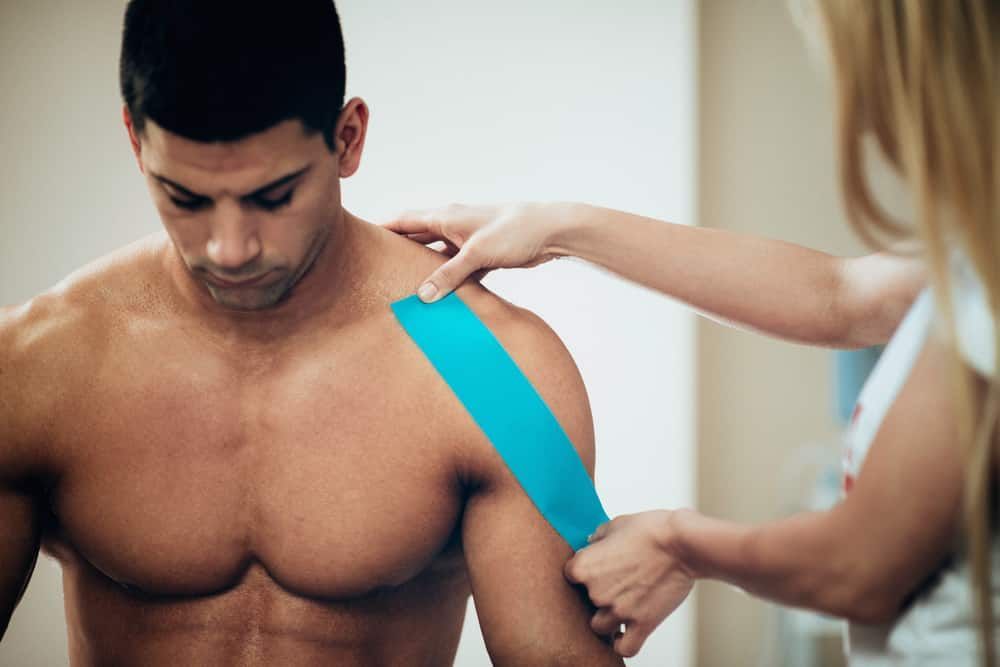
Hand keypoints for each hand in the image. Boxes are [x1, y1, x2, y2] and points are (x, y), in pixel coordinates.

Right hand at [382, 203, 572, 301]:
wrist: (551, 231)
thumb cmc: (515, 231)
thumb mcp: (477, 254)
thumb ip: (449, 275)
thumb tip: (423, 296)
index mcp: (446, 216)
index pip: (403, 220)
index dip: (381, 228)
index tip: (358, 238)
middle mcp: (453, 225)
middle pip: (416, 238)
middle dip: (397, 251)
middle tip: (374, 268)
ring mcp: (467, 240)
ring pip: (436, 256)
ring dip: (423, 269)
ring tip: (401, 286)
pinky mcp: (483, 255)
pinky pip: (457, 269)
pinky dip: (448, 281)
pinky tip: (440, 297)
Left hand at [564, 510, 696, 657]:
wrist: (682, 543)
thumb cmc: (652, 530)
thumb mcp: (616, 524)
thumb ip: (598, 537)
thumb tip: (591, 543)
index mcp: (585, 567)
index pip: (569, 576)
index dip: (583, 572)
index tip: (597, 568)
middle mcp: (597, 592)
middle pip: (584, 601)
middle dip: (598, 593)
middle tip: (616, 581)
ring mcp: (619, 611)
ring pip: (599, 627)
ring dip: (607, 619)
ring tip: (620, 605)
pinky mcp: (642, 624)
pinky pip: (625, 648)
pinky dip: (622, 644)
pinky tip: (623, 634)